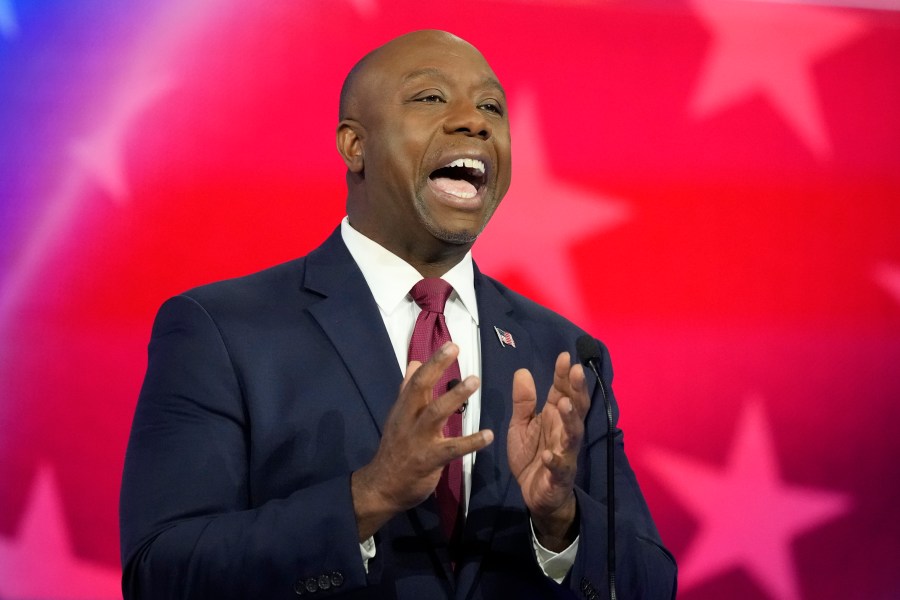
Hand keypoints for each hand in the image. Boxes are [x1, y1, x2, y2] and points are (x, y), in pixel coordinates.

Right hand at [351, 342, 493, 540]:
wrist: (383, 487)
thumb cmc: (396, 450)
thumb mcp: (398, 417)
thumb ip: (408, 391)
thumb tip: (415, 362)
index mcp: (403, 409)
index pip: (416, 379)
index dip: (433, 361)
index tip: (451, 344)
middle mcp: (409, 420)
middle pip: (420, 388)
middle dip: (436, 368)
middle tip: (455, 350)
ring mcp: (418, 440)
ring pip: (435, 414)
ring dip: (455, 396)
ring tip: (475, 381)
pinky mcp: (429, 460)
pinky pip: (452, 450)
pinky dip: (471, 442)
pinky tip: (489, 436)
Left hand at [508, 352, 589, 550]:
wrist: (536, 494)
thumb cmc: (532, 455)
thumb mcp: (521, 425)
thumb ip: (523, 402)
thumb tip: (522, 372)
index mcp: (555, 417)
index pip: (563, 391)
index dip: (564, 375)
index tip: (565, 356)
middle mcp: (564, 431)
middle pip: (576, 407)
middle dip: (577, 389)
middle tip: (576, 371)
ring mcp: (565, 453)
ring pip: (573, 434)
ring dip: (571, 419)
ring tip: (566, 404)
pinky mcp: (559, 475)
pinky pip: (559, 467)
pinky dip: (554, 461)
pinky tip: (547, 454)